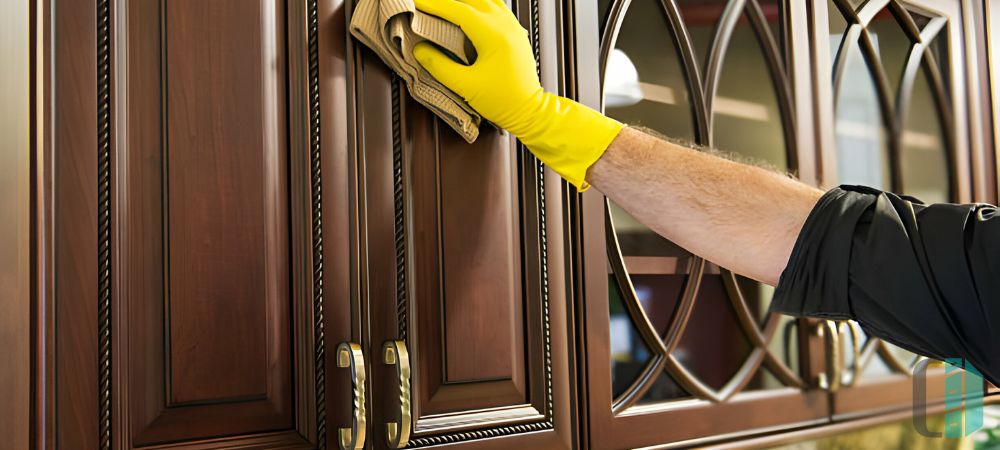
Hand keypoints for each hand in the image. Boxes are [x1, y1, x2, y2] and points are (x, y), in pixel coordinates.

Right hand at [413, 0, 622, 189]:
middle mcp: (506, 25)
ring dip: (464, 1)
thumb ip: (440, 66)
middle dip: (447, 0)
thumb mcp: (466, 86)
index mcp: (494, 36)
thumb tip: (420, 50)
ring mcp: (513, 26)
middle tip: (427, 4)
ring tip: (445, 6)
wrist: (529, 111)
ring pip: (486, 0)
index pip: (458, 10)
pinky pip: (496, 7)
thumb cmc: (503, 101)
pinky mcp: (515, 32)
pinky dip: (478, 5)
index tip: (417, 3)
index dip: (435, 5)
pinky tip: (468, 10)